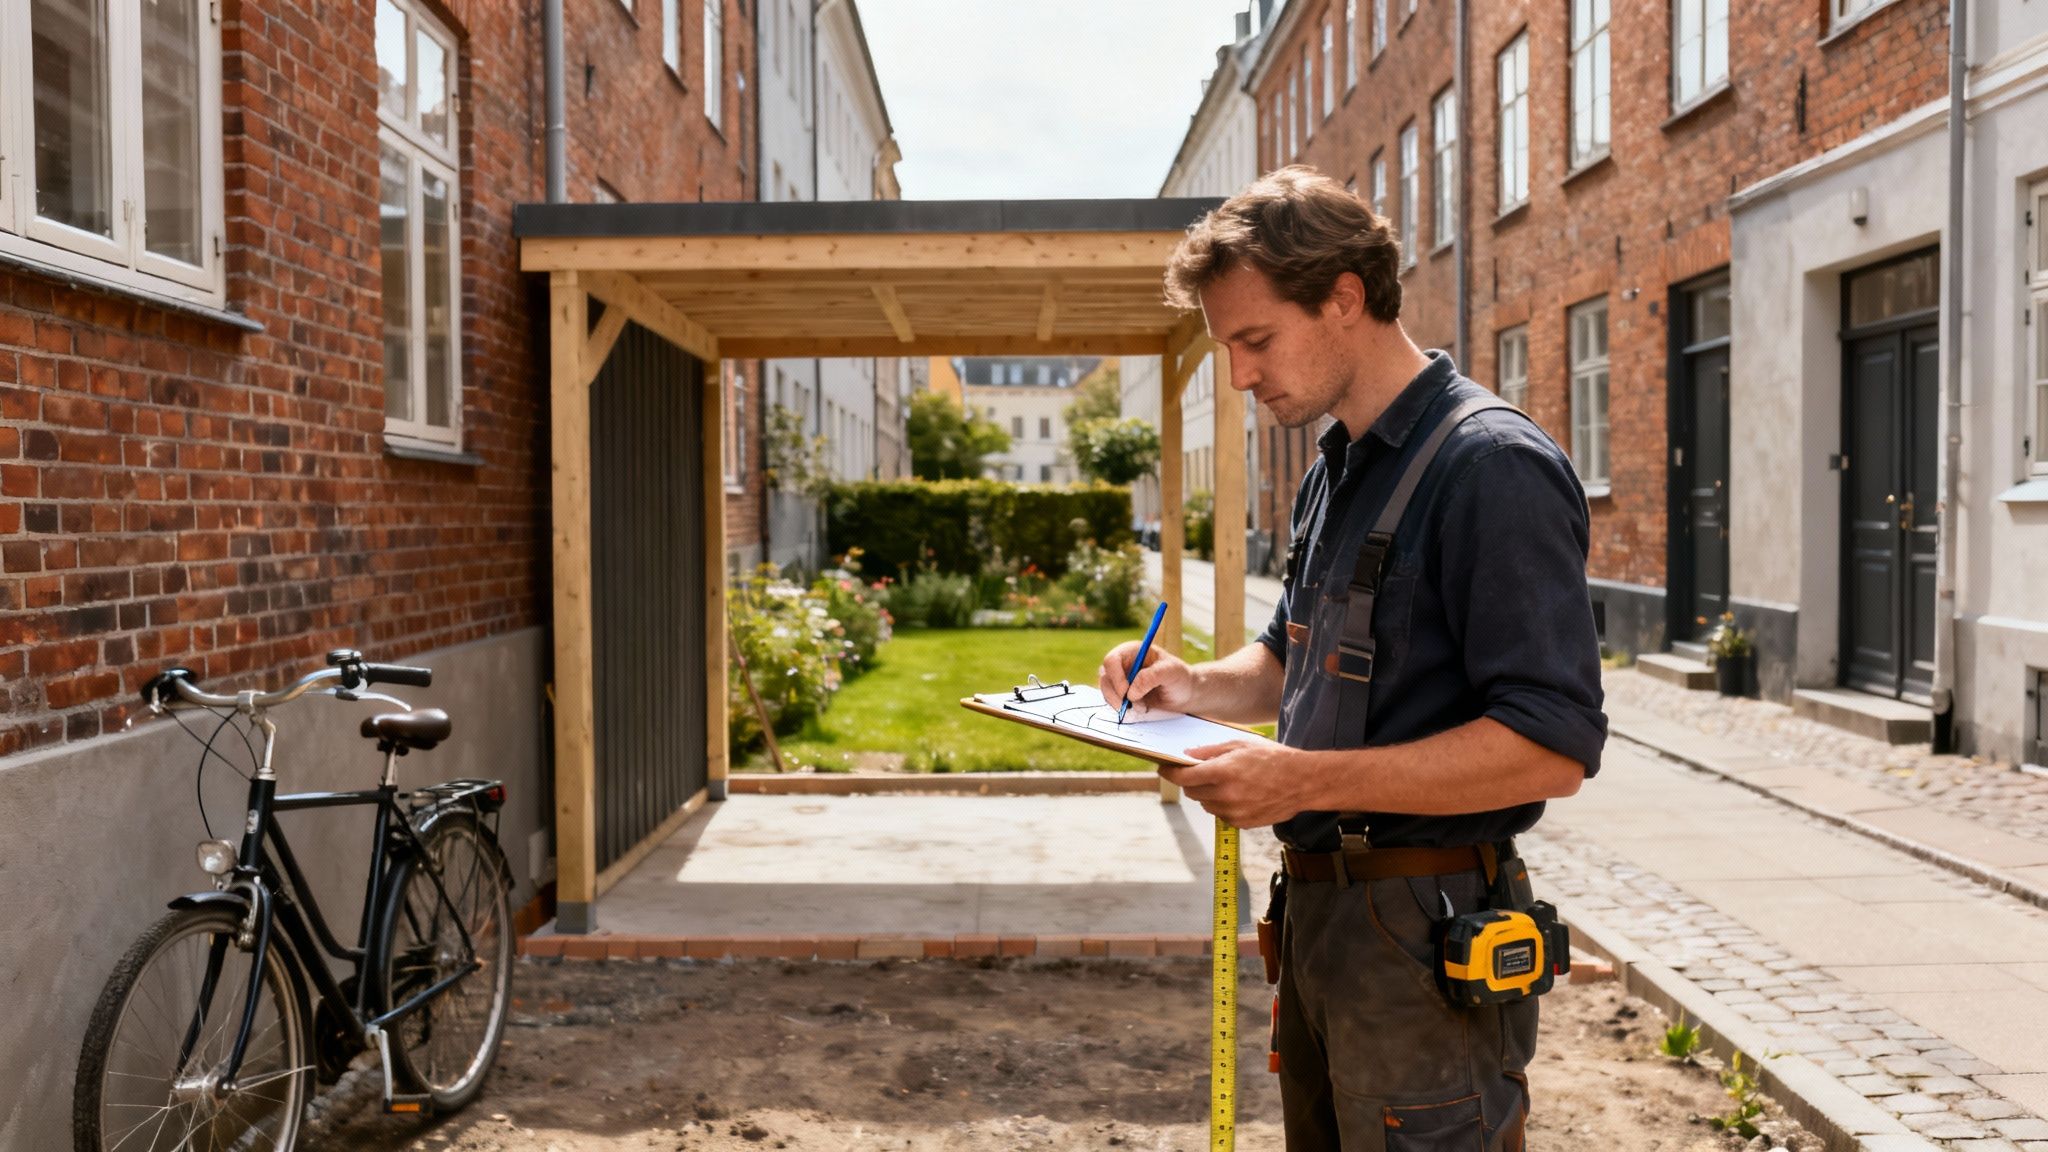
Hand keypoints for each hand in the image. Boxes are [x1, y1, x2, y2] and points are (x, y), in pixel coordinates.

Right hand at [1098, 640, 1195, 717]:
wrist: (1184, 693)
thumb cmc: (1179, 677)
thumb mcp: (1170, 672)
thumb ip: (1150, 678)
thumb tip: (1130, 692)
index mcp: (1133, 651)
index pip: (1112, 660)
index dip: (1115, 676)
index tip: (1125, 692)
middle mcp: (1124, 663)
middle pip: (1105, 676)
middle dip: (1114, 694)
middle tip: (1128, 706)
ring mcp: (1121, 679)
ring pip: (1106, 690)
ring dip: (1119, 703)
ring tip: (1141, 707)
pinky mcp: (1123, 693)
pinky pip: (1112, 701)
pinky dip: (1123, 708)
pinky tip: (1140, 708)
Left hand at [1159, 741, 1311, 828]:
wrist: (1303, 782)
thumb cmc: (1274, 759)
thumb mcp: (1241, 745)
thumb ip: (1210, 752)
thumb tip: (1187, 756)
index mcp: (1223, 772)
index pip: (1184, 776)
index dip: (1170, 772)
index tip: (1164, 768)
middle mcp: (1225, 794)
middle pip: (1192, 792)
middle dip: (1190, 781)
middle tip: (1198, 771)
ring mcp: (1233, 811)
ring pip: (1205, 804)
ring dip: (1207, 793)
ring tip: (1226, 782)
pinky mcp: (1241, 823)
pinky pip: (1220, 814)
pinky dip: (1222, 804)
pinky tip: (1238, 794)